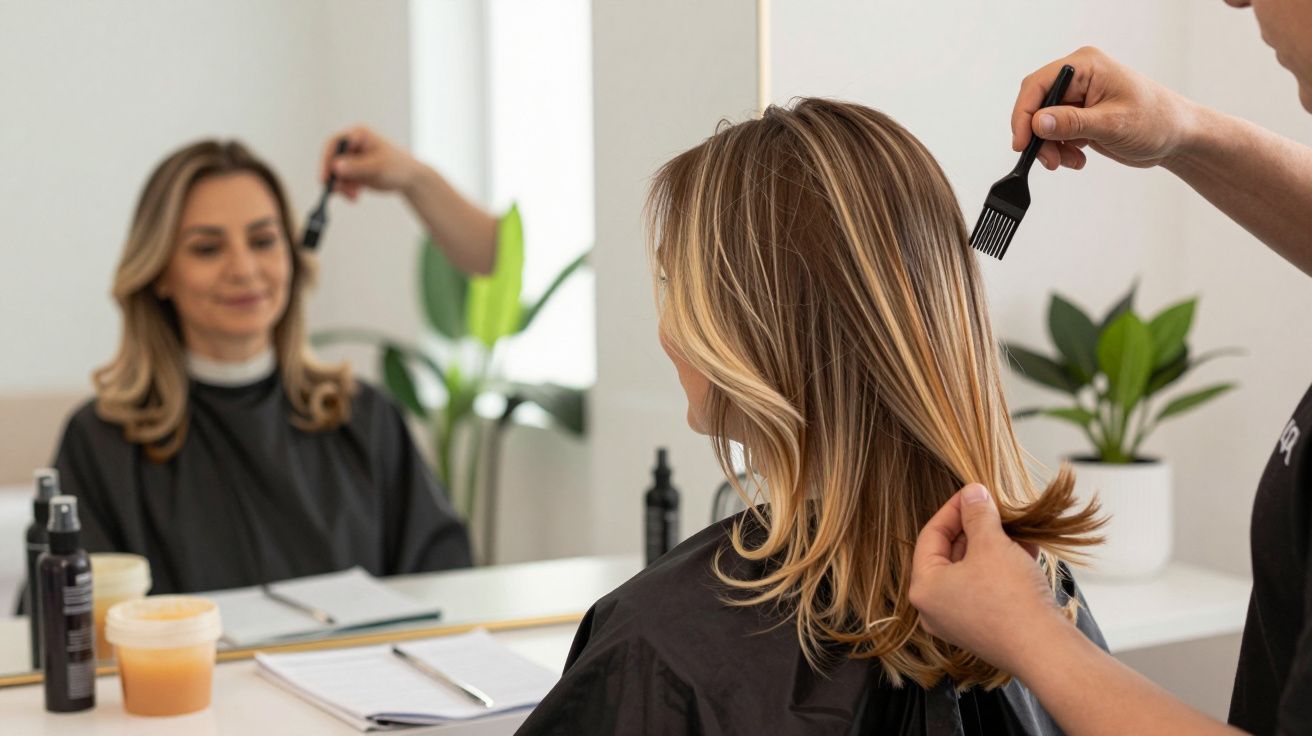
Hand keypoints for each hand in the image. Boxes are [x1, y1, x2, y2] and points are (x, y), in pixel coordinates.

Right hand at [319, 125, 423, 200]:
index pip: (335, 143)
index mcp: (358, 134)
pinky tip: (355, 198)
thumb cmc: (398, 167)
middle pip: (332, 159)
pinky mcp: (353, 171)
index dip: (327, 159)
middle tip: (335, 191)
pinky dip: (346, 190)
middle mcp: (353, 144)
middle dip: (334, 177)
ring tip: (354, 196)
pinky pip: (342, 181)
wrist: (410, 179)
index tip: (326, 177)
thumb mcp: (378, 167)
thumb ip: (357, 167)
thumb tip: (335, 167)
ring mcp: (352, 158)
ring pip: (336, 173)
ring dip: (341, 186)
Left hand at [908, 484, 1067, 674]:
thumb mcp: (992, 544)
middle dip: (976, 528)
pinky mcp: (983, 629)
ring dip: (993, 546)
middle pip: (950, 554)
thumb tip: (972, 493)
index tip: (974, 492)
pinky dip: (1002, 567)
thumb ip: (978, 514)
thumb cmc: (1010, 597)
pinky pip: (986, 588)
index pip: (931, 536)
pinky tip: (1025, 550)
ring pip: (972, 570)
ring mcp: (958, 621)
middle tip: (995, 508)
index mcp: (924, 588)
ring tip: (1015, 527)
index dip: (953, 509)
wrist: (1044, 649)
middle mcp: (934, 608)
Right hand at [1013, 47, 1201, 171]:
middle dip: (1038, 136)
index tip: (1022, 143)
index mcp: (1086, 66)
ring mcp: (1077, 97)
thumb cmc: (1157, 121)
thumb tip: (1037, 122)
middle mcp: (1078, 77)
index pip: (1039, 85)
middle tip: (1049, 160)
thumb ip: (1072, 123)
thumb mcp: (1113, 124)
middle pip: (1036, 105)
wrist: (1177, 137)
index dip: (1024, 114)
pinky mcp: (1079, 115)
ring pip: (1042, 123)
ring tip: (1069, 161)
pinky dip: (1059, 149)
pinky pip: (1054, 133)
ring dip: (1050, 147)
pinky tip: (1077, 158)